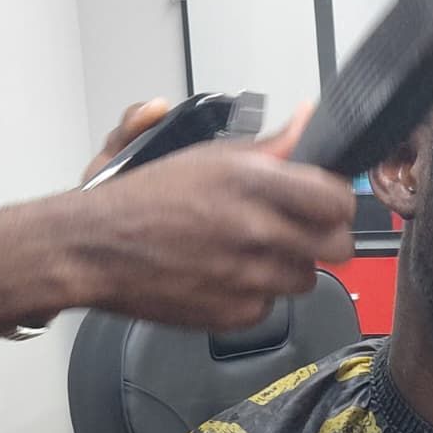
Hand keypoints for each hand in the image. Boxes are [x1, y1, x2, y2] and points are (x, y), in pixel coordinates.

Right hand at [70, 104, 355, 329]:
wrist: (94, 249)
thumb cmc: (141, 200)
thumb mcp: (206, 156)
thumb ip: (268, 145)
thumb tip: (306, 121)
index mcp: (251, 182)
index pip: (337, 198)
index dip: (336, 201)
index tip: (326, 203)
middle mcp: (255, 230)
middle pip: (338, 245)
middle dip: (325, 238)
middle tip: (302, 231)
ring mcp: (249, 276)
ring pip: (307, 278)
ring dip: (289, 266)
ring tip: (254, 252)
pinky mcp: (237, 312)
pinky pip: (272, 305)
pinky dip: (256, 294)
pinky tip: (229, 275)